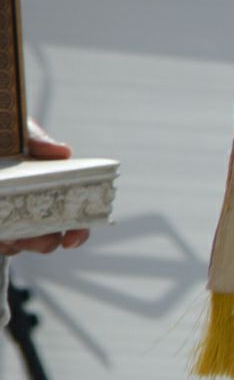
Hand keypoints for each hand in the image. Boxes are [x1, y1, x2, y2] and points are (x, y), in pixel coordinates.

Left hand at [2, 121, 90, 256]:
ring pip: (23, 243)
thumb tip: (64, 153)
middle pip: (50, 237)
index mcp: (53, 188)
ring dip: (21, 244)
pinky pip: (2, 241)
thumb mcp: (25, 135)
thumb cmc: (10, 135)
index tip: (71, 239)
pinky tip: (3, 237)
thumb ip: (40, 142)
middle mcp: (36, 207)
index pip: (75, 217)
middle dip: (45, 242)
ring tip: (13, 239)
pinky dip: (4, 242)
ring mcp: (13, 216)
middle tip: (38, 239)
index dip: (79, 231)